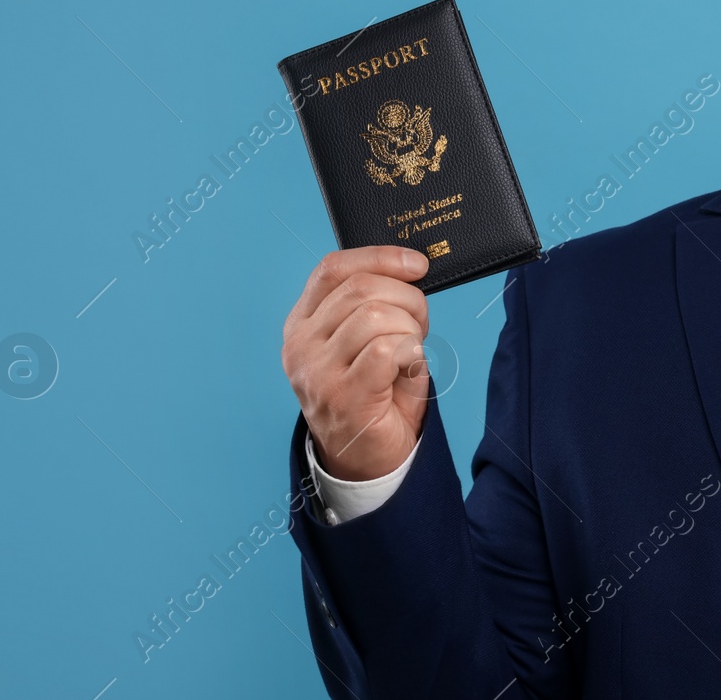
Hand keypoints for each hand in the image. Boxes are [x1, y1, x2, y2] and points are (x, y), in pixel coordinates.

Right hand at [282, 246, 432, 481]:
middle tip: (420, 326)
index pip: (333, 269)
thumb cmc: (376, 396)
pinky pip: (387, 349)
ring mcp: (316, 372)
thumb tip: (412, 266)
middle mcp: (300, 345)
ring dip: (410, 330)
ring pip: (376, 316)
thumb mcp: (369, 341)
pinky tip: (406, 371)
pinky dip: (410, 353)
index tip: (418, 264)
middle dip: (408, 299)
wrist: (370, 463)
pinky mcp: (342, 396)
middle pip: (362, 288)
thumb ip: (378, 304)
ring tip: (409, 354)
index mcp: (303, 324)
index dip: (380, 257)